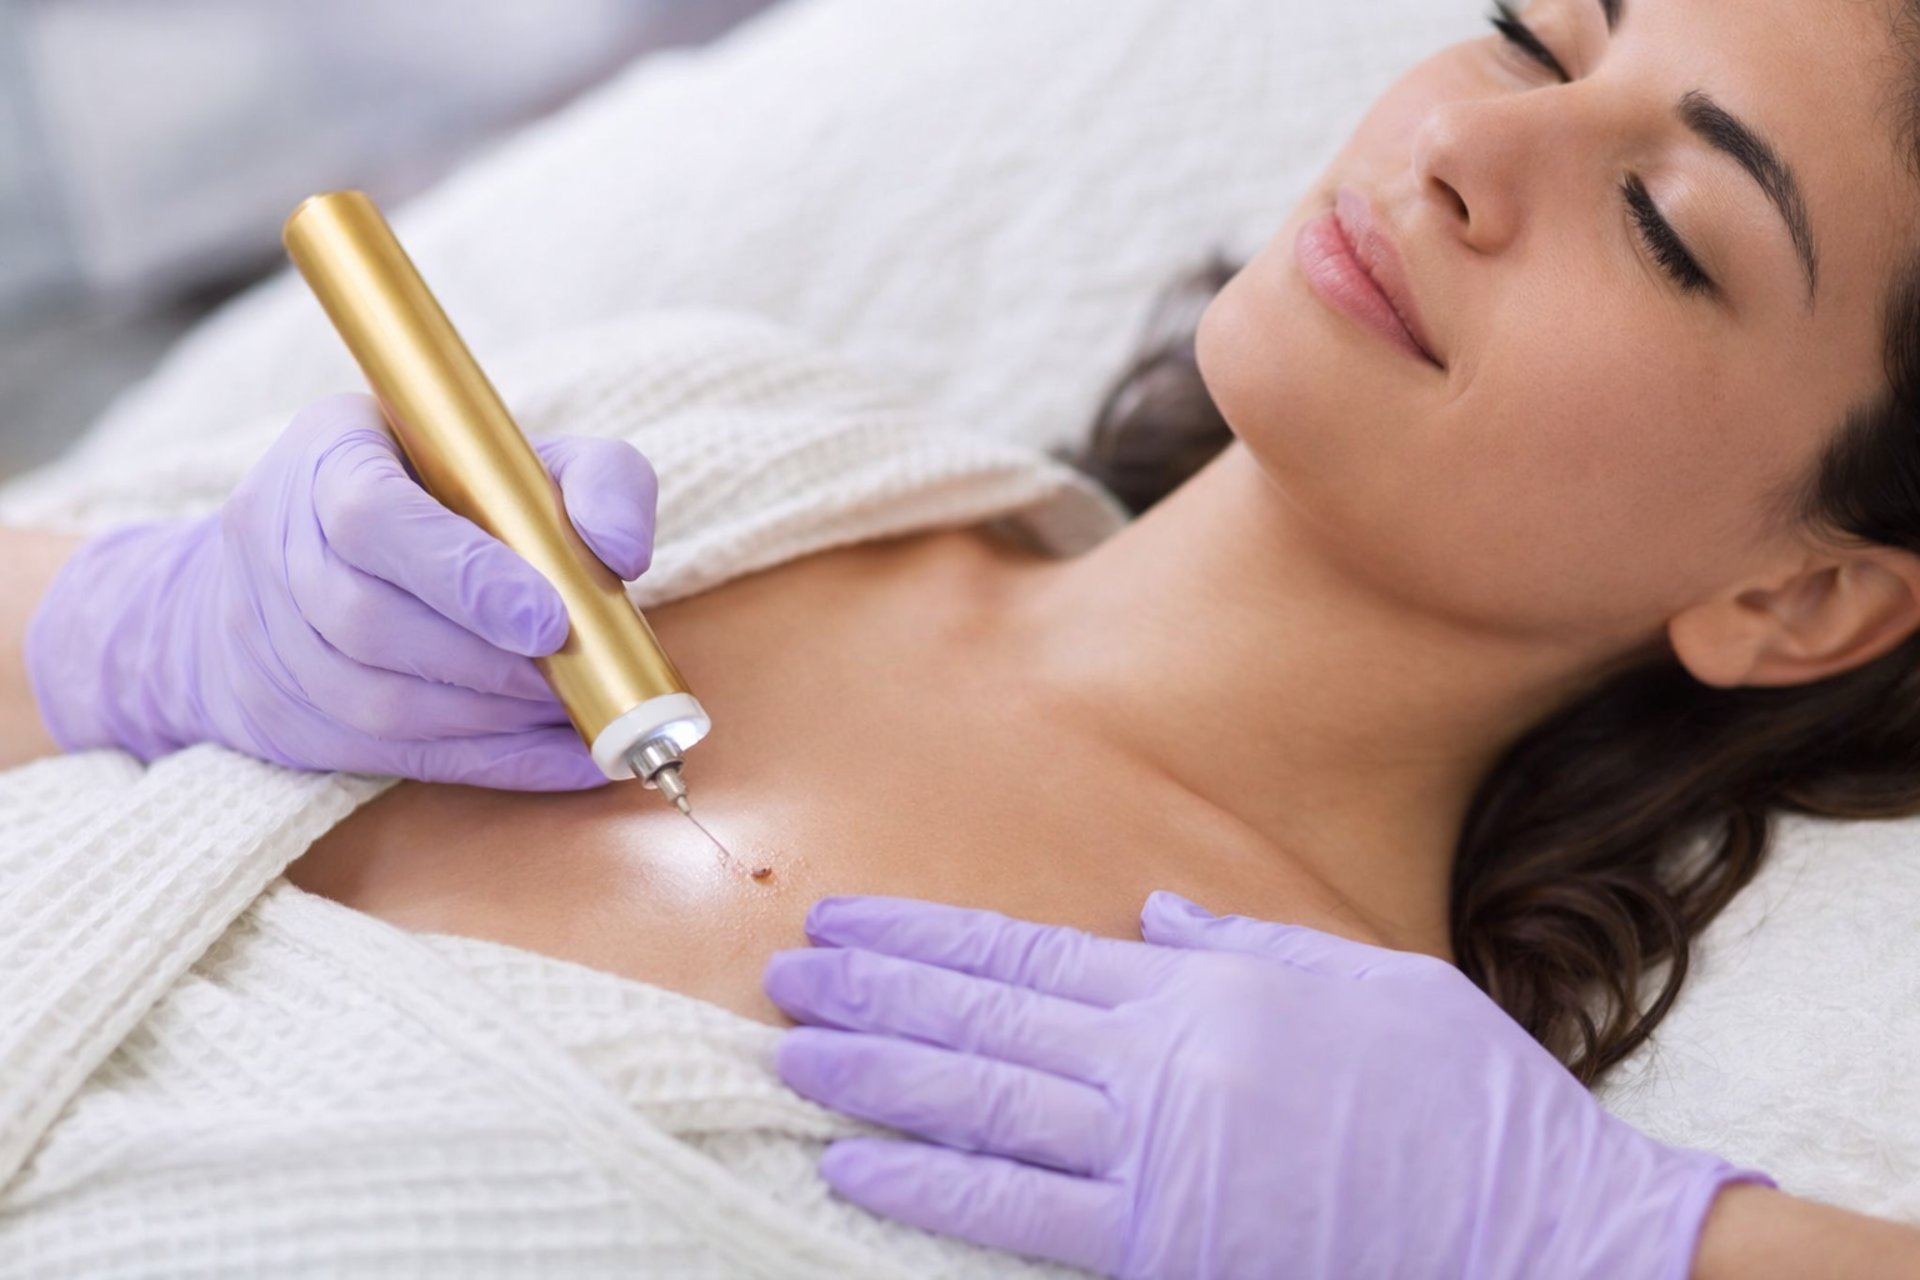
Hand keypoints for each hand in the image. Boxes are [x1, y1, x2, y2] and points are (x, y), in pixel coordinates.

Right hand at [25, 392, 657, 788]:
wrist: (309, 555)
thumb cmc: (447, 494)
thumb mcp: (523, 457)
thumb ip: (595, 479)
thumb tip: (623, 552)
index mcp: (331, 456)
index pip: (375, 518)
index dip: (464, 576)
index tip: (549, 620)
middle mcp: (277, 545)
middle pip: (373, 624)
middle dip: (493, 663)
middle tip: (581, 673)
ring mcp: (268, 639)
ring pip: (380, 703)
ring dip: (495, 718)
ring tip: (577, 707)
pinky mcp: (287, 718)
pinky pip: (394, 757)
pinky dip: (497, 762)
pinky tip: (571, 757)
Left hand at [763, 892, 1774, 1279]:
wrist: (1539, 1224)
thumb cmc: (1463, 1097)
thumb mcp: (1366, 978)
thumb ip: (1245, 946)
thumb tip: (1155, 919)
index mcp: (1203, 988)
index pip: (1026, 956)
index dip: (925, 940)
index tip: (850, 925)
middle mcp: (1163, 1058)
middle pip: (981, 1020)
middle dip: (875, 995)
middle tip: (788, 978)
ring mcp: (1157, 1154)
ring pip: (980, 1103)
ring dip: (876, 1077)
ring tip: (794, 1056)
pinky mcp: (1164, 1241)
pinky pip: (1018, 1209)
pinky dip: (928, 1185)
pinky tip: (857, 1164)